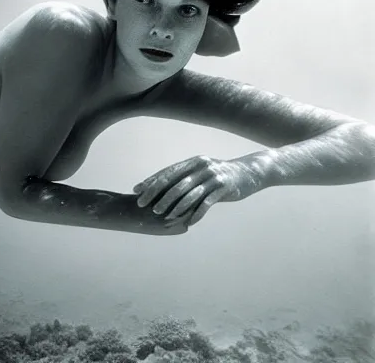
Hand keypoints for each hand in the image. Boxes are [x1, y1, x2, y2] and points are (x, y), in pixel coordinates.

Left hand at [133, 155, 262, 226]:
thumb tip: (162, 189)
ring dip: (174, 205)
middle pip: (174, 182)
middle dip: (157, 194)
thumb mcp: (201, 172)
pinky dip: (197, 213)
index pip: (167, 172)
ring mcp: (212, 176)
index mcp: (192, 162)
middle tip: (145, 205)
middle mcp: (200, 167)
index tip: (136, 191)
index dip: (151, 182)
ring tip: (163, 215)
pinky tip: (189, 223)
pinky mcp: (224, 187)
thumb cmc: (220, 175)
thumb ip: (185, 178)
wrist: (249, 172)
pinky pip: (207, 202)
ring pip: (189, 193)